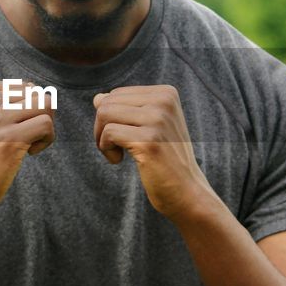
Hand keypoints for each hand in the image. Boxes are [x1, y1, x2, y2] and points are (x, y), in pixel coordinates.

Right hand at [0, 81, 55, 220]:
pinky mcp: (10, 139)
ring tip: (29, 143)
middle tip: (26, 137)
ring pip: (45, 103)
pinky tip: (29, 153)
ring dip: (45, 125)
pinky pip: (46, 124)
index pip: (21, 85)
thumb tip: (35, 90)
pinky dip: (47, 140)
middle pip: (35, 92)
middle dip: (39, 115)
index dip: (27, 108)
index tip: (14, 128)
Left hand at [92, 85, 215, 219]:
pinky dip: (106, 149)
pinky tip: (118, 160)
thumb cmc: (166, 161)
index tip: (123, 137)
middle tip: (115, 147)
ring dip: (101, 138)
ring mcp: (158, 120)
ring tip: (116, 154)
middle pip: (107, 102)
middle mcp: (164, 101)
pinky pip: (109, 133)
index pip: (117, 94)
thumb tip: (97, 98)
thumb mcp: (149, 128)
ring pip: (104, 114)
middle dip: (102, 127)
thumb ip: (125, 110)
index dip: (110, 117)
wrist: (187, 192)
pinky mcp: (149, 140)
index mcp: (166, 93)